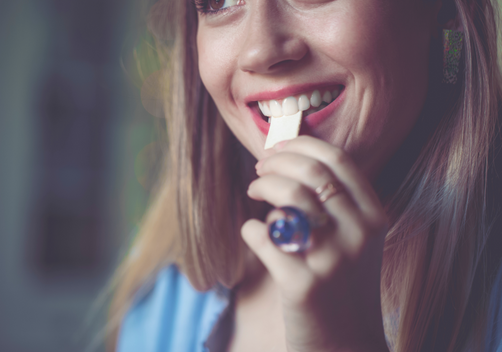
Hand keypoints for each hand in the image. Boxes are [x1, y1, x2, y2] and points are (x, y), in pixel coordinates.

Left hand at [242, 136, 389, 351]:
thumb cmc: (343, 284)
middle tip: (260, 169)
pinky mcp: (302, 285)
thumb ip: (335, 203)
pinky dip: (251, 228)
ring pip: (289, 199)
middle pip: (310, 174)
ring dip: (263, 187)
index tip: (278, 147)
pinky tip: (254, 233)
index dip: (302, 145)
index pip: (338, 161)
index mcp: (374, 217)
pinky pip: (264, 237)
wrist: (345, 343)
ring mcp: (332, 260)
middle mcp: (358, 235)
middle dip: (276, 163)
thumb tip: (290, 161)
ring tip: (254, 192)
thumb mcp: (356, 240)